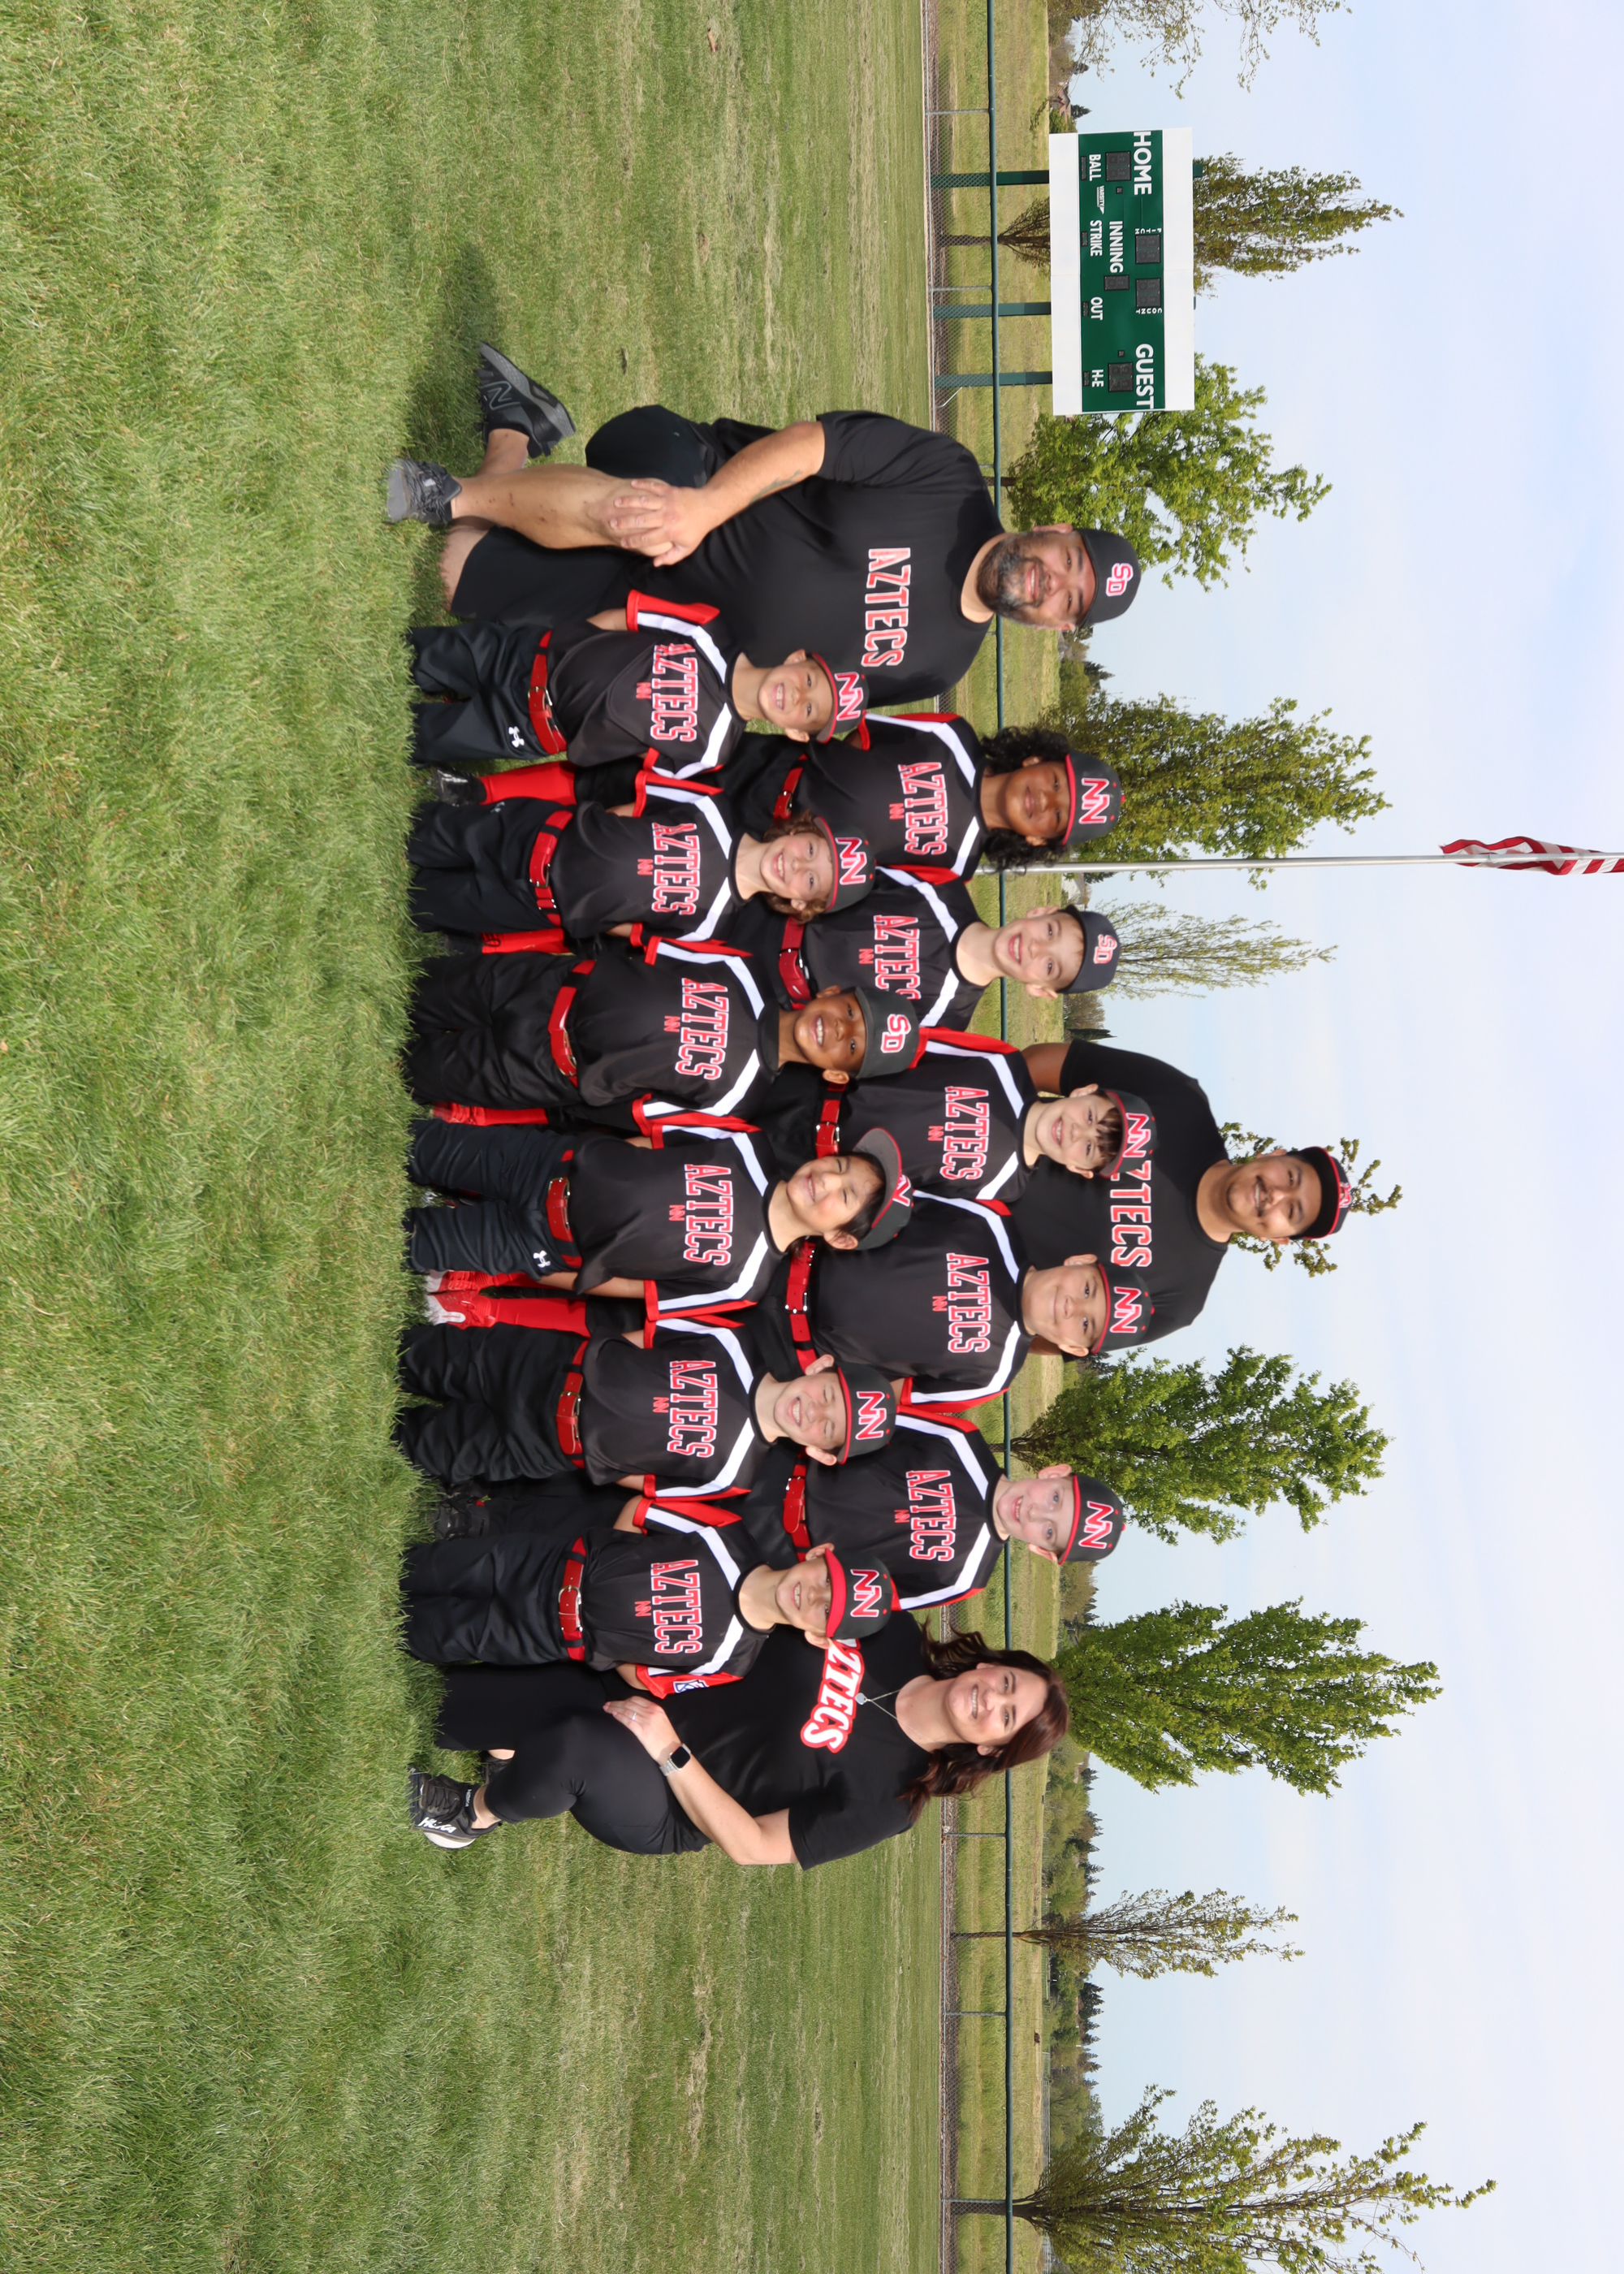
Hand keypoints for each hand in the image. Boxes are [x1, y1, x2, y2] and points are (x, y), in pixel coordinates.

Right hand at [584, 478, 712, 564]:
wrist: (708, 507)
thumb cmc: (696, 529)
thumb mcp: (686, 548)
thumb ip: (671, 557)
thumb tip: (655, 563)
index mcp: (670, 532)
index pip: (648, 538)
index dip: (633, 541)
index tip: (622, 542)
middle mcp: (667, 517)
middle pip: (642, 520)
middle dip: (625, 522)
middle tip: (611, 523)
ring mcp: (667, 502)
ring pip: (645, 502)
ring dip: (629, 502)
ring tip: (616, 502)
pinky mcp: (669, 491)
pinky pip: (653, 487)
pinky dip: (642, 485)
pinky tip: (631, 484)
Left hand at [604, 1695, 678, 1760]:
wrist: (672, 1751)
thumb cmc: (666, 1737)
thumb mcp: (661, 1719)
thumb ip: (650, 1713)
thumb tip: (636, 1710)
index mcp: (656, 1708)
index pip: (636, 1699)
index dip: (624, 1700)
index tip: (616, 1702)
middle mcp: (651, 1712)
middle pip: (629, 1704)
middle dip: (616, 1703)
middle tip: (607, 1705)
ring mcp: (646, 1721)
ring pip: (627, 1711)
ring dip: (615, 1709)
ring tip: (607, 1709)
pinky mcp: (642, 1732)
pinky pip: (628, 1721)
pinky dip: (620, 1717)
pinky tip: (614, 1716)